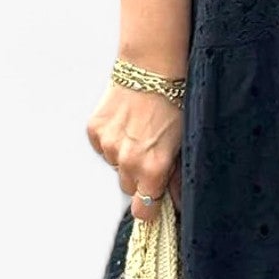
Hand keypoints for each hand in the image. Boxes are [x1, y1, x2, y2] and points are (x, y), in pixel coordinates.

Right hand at [86, 79, 184, 223]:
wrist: (151, 67)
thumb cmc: (175, 101)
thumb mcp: (184, 141)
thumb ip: (178, 176)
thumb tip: (176, 200)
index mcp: (152, 169)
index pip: (143, 212)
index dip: (150, 207)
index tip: (155, 200)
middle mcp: (127, 161)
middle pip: (129, 188)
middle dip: (140, 177)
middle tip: (152, 153)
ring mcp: (107, 146)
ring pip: (116, 166)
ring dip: (125, 157)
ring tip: (140, 131)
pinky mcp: (94, 131)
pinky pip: (103, 148)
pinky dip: (113, 140)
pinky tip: (126, 122)